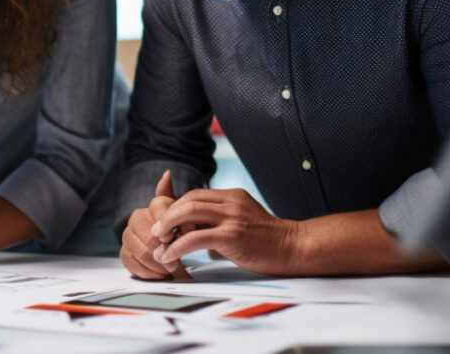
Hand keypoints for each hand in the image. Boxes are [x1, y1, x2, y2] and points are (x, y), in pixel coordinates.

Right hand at [120, 171, 188, 279]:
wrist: (168, 250)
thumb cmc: (179, 232)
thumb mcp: (185, 217)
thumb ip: (177, 200)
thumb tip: (167, 174)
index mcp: (153, 207)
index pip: (157, 208)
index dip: (166, 224)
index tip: (174, 237)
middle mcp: (137, 218)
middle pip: (148, 234)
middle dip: (162, 249)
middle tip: (175, 261)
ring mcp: (128, 236)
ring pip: (139, 250)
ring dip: (156, 263)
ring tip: (170, 269)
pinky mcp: (124, 253)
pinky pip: (132, 263)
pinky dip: (147, 272)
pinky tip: (158, 274)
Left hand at [151, 187, 300, 274]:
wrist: (294, 248)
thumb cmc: (267, 240)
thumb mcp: (242, 220)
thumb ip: (221, 218)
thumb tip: (195, 226)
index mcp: (231, 196)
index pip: (194, 194)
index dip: (175, 207)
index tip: (163, 222)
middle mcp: (230, 202)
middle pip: (188, 200)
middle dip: (166, 215)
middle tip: (155, 232)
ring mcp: (232, 217)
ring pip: (188, 213)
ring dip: (167, 227)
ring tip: (158, 242)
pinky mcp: (232, 236)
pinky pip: (196, 237)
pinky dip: (177, 246)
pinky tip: (169, 255)